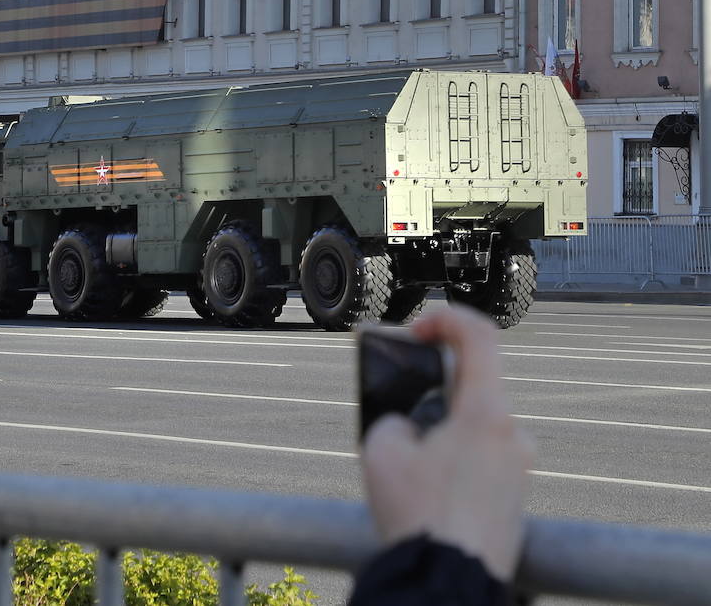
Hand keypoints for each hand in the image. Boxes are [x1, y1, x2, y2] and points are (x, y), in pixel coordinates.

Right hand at [360, 306, 534, 580]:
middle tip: (395, 405)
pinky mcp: (513, 498)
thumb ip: (394, 418)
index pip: (479, 337)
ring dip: (438, 430)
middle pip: (472, 387)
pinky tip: (421, 489)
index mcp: (487, 414)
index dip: (444, 318)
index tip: (415, 330)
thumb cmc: (419, 516)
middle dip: (430, 391)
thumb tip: (408, 425)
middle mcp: (513, 436)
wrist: (448, 581)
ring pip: (473, 427)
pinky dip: (450, 459)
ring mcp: (518, 469)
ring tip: (402, 463)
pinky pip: (479, 460)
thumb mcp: (381, 448)